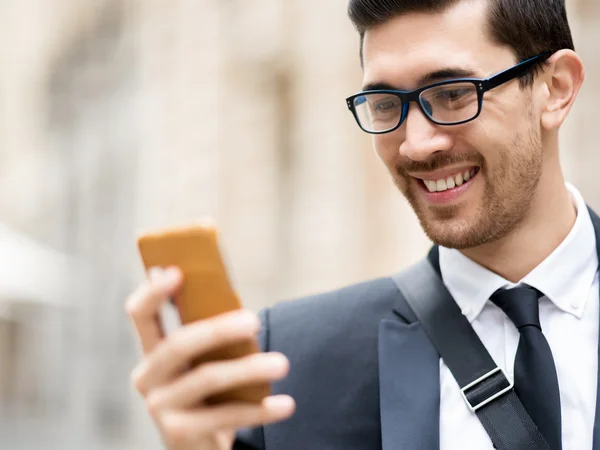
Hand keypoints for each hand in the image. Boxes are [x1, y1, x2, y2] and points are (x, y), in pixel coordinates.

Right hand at [126, 267, 295, 449]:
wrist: (201, 447)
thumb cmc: (210, 393)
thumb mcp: (204, 362)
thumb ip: (212, 336)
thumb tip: (242, 309)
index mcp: (152, 351)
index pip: (141, 315)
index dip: (154, 291)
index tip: (178, 271)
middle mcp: (147, 377)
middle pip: (178, 344)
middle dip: (218, 329)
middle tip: (255, 320)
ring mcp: (159, 407)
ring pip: (206, 378)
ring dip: (249, 369)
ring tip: (282, 364)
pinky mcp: (177, 434)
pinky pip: (225, 416)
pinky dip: (259, 410)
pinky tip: (285, 404)